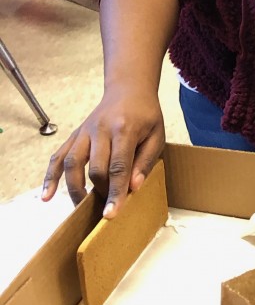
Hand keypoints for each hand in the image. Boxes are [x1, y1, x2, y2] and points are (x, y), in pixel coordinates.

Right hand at [42, 85, 165, 217]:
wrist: (129, 89)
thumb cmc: (146, 114)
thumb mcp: (157, 135)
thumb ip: (146, 161)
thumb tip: (133, 187)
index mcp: (124, 129)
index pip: (118, 166)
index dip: (115, 192)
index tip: (111, 214)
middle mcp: (100, 130)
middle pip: (95, 168)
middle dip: (100, 192)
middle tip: (108, 207)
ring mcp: (84, 132)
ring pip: (72, 163)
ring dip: (74, 189)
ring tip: (81, 208)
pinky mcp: (75, 135)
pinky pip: (58, 157)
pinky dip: (50, 177)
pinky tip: (47, 196)